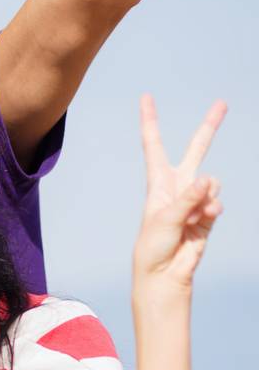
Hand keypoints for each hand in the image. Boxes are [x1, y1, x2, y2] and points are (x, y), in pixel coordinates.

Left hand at [132, 95, 224, 289]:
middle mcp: (177, 186)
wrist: (165, 273)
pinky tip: (202, 221)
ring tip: (190, 218)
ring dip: (203, 200)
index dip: (150, 120)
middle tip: (223, 103)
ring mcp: (195, 199)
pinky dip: (211, 211)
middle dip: (210, 127)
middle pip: (196, 150)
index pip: (154, 145)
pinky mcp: (209, 214)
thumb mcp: (165, 219)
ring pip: (211, 184)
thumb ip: (188, 199)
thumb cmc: (154, 246)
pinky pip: (216, 204)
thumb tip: (211, 181)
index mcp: (158, 182)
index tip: (146, 96)